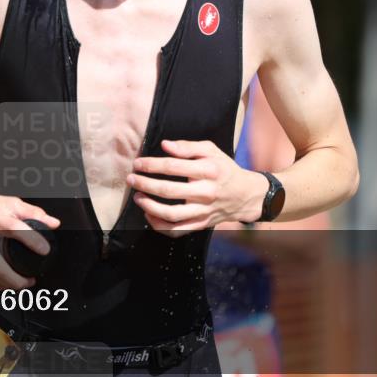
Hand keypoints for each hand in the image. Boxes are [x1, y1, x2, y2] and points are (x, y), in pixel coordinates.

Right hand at [0, 178, 59, 288]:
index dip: (32, 240)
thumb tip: (53, 223)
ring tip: (19, 283)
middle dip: (16, 280)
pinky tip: (1, 283)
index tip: (44, 250)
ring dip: (5, 285)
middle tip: (30, 281)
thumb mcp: (7, 203)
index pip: (14, 228)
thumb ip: (32, 213)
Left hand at [128, 139, 264, 235]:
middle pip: (168, 190)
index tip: (137, 163)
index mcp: (208, 171)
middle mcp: (206, 192)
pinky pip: (176, 230)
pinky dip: (159, 225)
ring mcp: (203, 211)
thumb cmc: (224, 169)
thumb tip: (165, 145)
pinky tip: (149, 214)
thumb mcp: (211, 150)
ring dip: (149, 206)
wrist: (245, 195)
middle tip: (131, 179)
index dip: (151, 165)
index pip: (173, 166)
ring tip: (137, 197)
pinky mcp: (201, 225)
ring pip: (171, 214)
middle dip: (144, 184)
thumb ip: (188, 146)